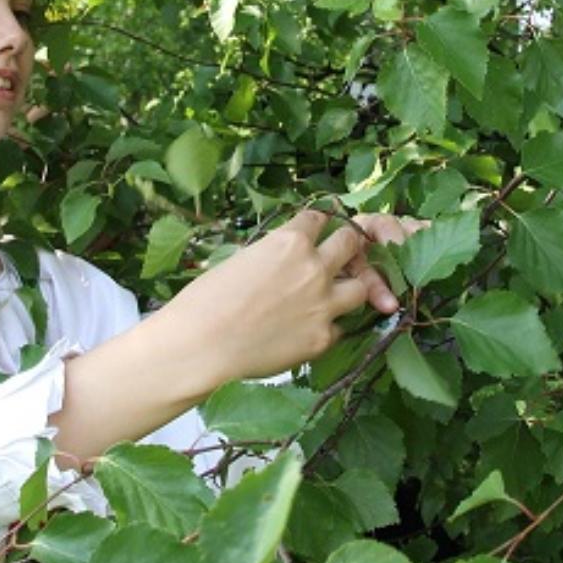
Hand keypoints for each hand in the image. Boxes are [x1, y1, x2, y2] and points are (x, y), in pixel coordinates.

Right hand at [164, 208, 417, 384]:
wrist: (202, 344)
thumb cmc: (206, 299)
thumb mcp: (242, 259)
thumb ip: (272, 254)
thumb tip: (283, 260)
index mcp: (290, 241)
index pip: (319, 218)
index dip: (316, 224)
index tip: (313, 231)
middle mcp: (315, 267)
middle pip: (350, 243)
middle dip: (345, 247)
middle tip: (336, 257)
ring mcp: (324, 304)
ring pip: (361, 288)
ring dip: (349, 288)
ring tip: (331, 296)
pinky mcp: (324, 338)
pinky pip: (340, 327)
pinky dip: (329, 326)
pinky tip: (310, 330)